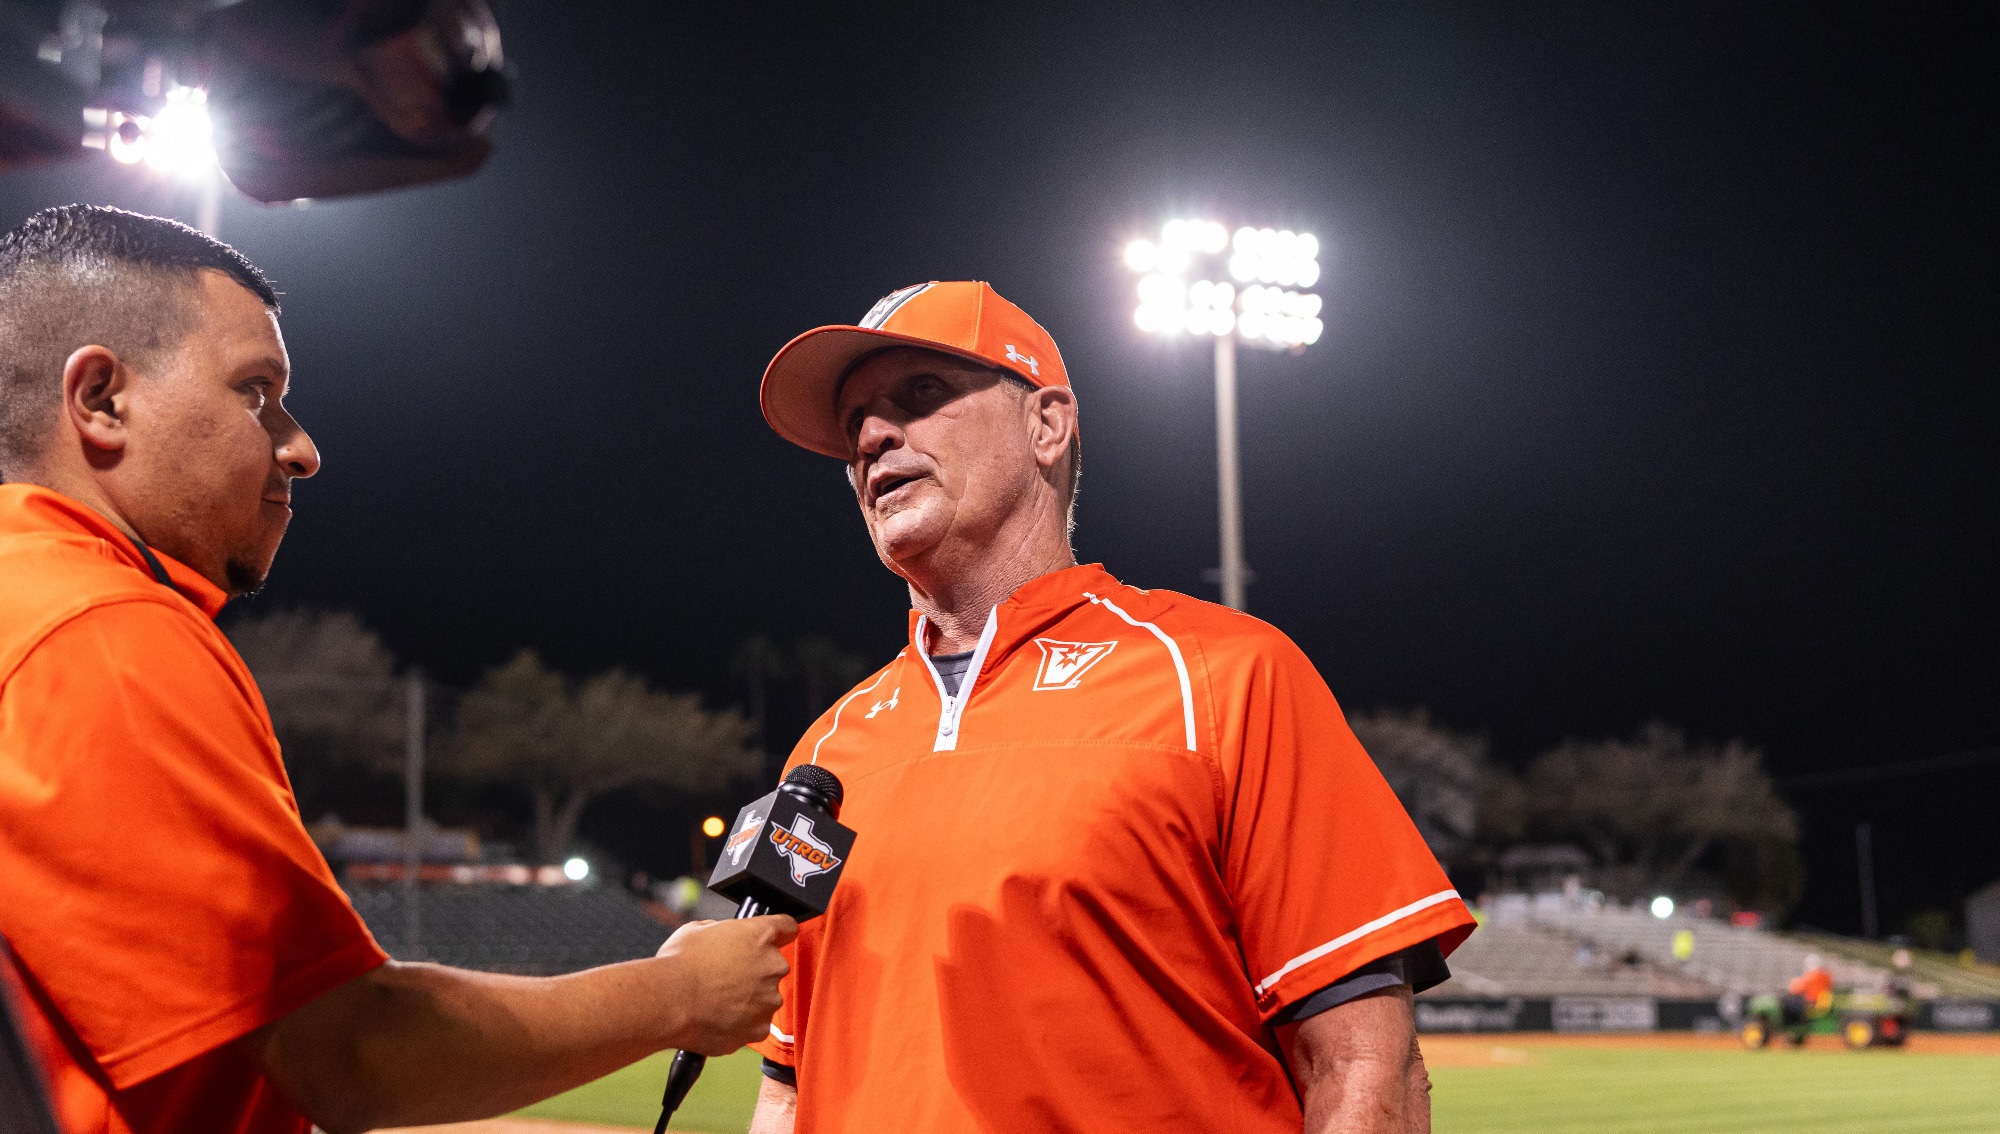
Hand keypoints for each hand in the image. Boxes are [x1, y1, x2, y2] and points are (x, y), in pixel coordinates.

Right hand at [656, 914, 797, 1054]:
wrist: (668, 1003)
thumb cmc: (678, 965)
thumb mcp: (698, 929)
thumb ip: (721, 930)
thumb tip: (722, 936)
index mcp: (760, 935)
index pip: (788, 927)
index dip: (779, 933)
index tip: (774, 939)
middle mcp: (772, 966)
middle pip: (773, 966)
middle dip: (755, 971)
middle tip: (726, 977)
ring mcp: (768, 1000)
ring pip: (765, 998)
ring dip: (748, 999)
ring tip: (717, 1000)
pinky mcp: (759, 1028)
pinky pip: (755, 1024)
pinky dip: (741, 1023)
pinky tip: (717, 1017)